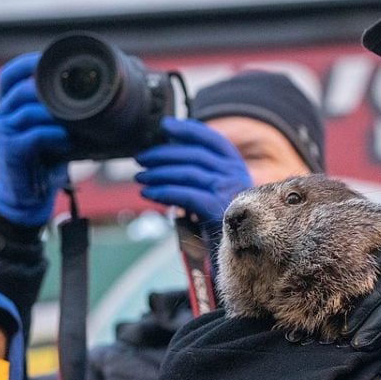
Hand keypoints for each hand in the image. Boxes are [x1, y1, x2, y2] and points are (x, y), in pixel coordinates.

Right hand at [0, 52, 72, 225]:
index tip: (52, 60)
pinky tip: (66, 139)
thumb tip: (100, 95)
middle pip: (20, 88)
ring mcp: (3, 134)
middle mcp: (2, 115)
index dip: (29, 63)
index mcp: (10, 106)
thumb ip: (64, 112)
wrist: (29, 197)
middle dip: (48, 87)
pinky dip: (51, 135)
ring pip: (27, 110)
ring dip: (55, 112)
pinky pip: (31, 137)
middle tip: (75, 92)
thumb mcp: (55, 130)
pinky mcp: (10, 153)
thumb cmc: (45, 161)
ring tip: (76, 118)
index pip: (10, 74)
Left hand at [134, 117, 251, 225]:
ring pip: (187, 173)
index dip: (188, 129)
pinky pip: (185, 195)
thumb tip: (168, 153)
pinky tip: (148, 194)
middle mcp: (235, 175)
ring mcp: (228, 191)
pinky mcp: (218, 210)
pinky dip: (163, 192)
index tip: (164, 125)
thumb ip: (201, 173)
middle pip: (194, 155)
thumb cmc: (222, 222)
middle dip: (163, 154)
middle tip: (140, 158)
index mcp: (236, 166)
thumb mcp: (217, 191)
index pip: (211, 139)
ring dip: (158, 174)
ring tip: (140, 177)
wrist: (240, 254)